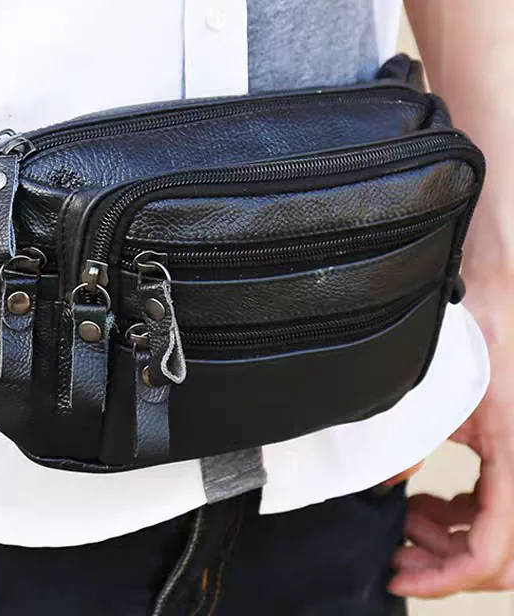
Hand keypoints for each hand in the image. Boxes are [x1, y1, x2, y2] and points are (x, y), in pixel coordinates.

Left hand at [389, 281, 513, 596]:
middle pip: (499, 558)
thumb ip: (408, 441)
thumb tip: (384, 484)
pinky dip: (458, 522)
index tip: (402, 575)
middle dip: (445, 566)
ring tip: (406, 525)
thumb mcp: (436, 396)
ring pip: (494, 539)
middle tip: (397, 558)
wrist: (490, 310)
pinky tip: (423, 507)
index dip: (449, 576)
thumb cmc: (471, 345)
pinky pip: (491, 514)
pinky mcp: (509, 464)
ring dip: (450, 544)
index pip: (495, 549)